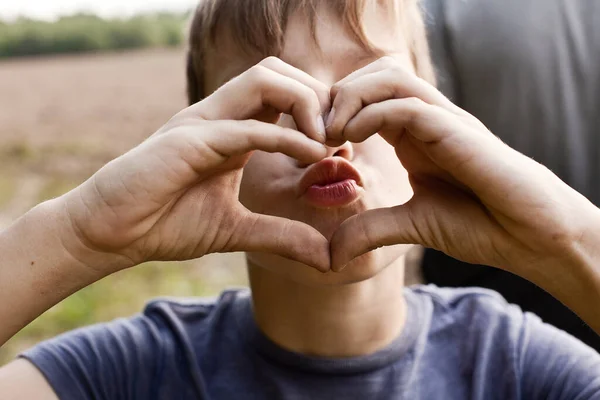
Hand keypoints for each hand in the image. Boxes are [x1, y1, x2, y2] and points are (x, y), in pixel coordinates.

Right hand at [62, 57, 331, 272]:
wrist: (111, 233)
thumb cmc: (165, 223)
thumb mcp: (236, 230)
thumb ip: (280, 235)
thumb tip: (326, 256)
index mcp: (232, 130)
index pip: (284, 95)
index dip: (321, 112)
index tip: (344, 147)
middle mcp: (220, 117)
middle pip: (279, 72)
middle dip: (319, 95)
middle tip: (341, 135)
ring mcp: (203, 123)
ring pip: (263, 80)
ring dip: (305, 103)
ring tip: (328, 141)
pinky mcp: (188, 140)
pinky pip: (244, 127)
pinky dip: (284, 137)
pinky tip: (314, 156)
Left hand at [327, 57, 599, 280]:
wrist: (529, 236)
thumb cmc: (480, 226)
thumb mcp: (411, 225)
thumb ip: (371, 229)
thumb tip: (331, 254)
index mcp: (414, 135)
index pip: (367, 98)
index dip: (333, 112)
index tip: (311, 143)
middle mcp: (426, 120)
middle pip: (374, 76)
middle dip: (336, 96)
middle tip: (315, 131)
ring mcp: (443, 120)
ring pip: (389, 78)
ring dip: (351, 98)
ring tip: (330, 133)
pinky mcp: (456, 130)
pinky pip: (408, 105)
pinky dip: (372, 114)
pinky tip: (351, 140)